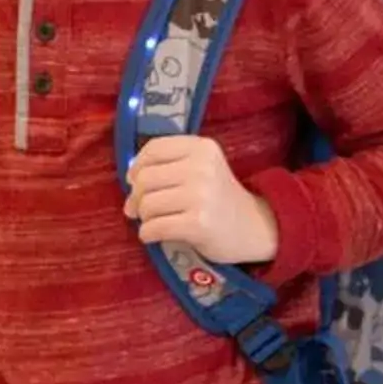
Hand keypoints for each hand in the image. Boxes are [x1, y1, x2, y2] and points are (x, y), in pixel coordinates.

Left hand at [126, 134, 279, 265]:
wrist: (254, 227)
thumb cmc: (218, 197)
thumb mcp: (202, 168)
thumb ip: (168, 166)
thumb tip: (128, 182)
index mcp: (202, 148)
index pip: (153, 149)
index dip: (137, 167)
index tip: (135, 181)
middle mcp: (202, 167)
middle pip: (145, 179)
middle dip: (136, 198)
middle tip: (140, 209)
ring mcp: (201, 195)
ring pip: (147, 205)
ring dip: (144, 218)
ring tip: (155, 222)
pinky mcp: (198, 224)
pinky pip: (154, 228)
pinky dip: (147, 234)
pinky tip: (155, 235)